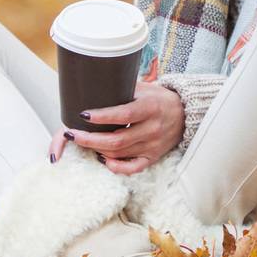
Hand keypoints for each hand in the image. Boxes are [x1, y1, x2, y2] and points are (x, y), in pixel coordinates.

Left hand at [50, 81, 184, 174]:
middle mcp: (153, 129)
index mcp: (150, 108)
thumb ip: (123, 90)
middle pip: (117, 140)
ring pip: (120, 154)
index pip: (124, 115)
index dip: (102, 117)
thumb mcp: (145, 89)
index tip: (83, 115)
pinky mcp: (153, 157)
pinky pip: (132, 168)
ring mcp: (153, 145)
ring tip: (82, 141)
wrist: (185, 113)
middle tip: (72, 134)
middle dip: (90, 139)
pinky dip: (115, 166)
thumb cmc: (159, 99)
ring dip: (97, 149)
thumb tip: (94, 88)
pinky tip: (102, 158)